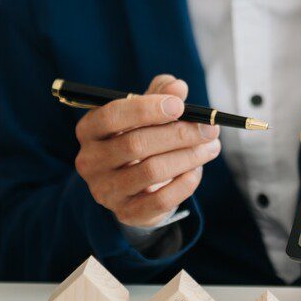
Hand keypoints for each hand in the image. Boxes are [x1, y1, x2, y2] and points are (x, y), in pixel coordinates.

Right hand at [74, 74, 220, 226]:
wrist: (132, 186)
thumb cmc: (139, 138)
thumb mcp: (145, 112)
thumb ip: (160, 93)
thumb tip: (177, 87)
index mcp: (89, 130)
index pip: (111, 116)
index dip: (146, 109)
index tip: (180, 105)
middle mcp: (89, 161)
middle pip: (136, 145)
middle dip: (179, 134)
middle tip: (209, 129)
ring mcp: (105, 190)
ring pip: (151, 172)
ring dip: (188, 157)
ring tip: (211, 147)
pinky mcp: (126, 213)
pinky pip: (160, 200)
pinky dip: (184, 183)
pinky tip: (197, 170)